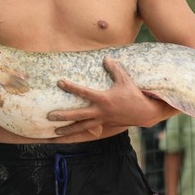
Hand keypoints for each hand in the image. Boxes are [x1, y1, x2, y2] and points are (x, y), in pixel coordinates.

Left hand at [47, 58, 168, 139]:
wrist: (144, 113)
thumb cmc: (134, 95)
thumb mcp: (125, 80)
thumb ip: (115, 69)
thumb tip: (106, 58)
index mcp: (103, 99)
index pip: (84, 92)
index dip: (71, 87)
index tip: (60, 82)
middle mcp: (100, 112)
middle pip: (78, 115)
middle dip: (63, 116)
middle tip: (49, 116)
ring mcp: (102, 120)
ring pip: (82, 127)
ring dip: (68, 130)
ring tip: (55, 133)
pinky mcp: (104, 125)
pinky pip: (89, 130)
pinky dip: (79, 132)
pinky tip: (70, 135)